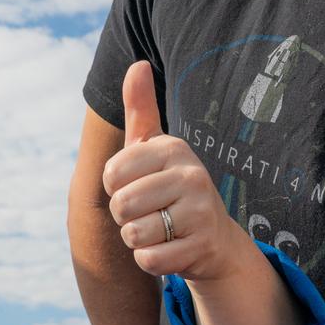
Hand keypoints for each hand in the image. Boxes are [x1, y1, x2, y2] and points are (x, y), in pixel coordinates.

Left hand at [102, 61, 249, 282]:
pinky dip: (150, 260)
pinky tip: (169, 249)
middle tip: (150, 212)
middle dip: (125, 217)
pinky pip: (149, 259)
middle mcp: (192, 175)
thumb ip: (141, 109)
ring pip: (133, 234)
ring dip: (137, 239)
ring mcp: (200, 212)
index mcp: (173, 148)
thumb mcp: (154, 148)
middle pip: (121, 206)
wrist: (213, 239)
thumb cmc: (171, 188)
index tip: (138, 186)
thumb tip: (137, 64)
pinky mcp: (202, 247)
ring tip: (160, 230)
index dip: (115, 187)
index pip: (111, 174)